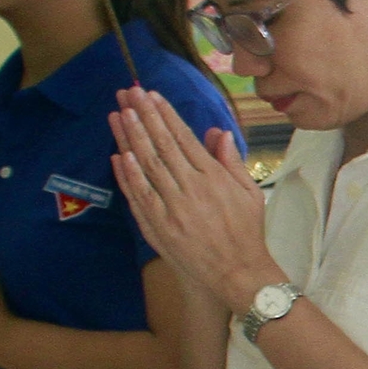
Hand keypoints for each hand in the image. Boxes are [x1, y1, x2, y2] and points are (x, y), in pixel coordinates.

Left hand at [108, 87, 281, 310]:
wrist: (237, 274)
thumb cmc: (246, 232)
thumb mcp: (249, 193)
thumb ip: (231, 161)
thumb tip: (218, 132)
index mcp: (213, 178)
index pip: (184, 138)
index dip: (166, 115)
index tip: (152, 95)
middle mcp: (191, 189)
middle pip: (161, 146)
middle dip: (144, 117)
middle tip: (129, 94)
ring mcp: (171, 209)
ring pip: (146, 166)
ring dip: (131, 138)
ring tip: (119, 114)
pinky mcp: (158, 227)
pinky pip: (138, 196)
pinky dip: (127, 175)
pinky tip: (119, 155)